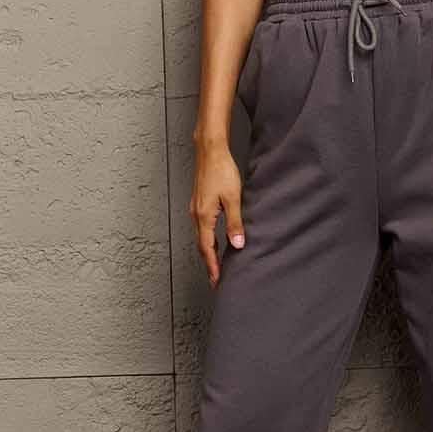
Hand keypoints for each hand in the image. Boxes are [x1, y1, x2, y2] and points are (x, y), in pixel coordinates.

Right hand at [189, 143, 245, 287]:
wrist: (210, 150)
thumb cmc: (221, 170)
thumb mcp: (233, 198)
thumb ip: (235, 223)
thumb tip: (237, 244)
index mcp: (204, 216)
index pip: (207, 248)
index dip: (212, 266)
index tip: (216, 281)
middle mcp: (196, 214)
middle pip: (201, 246)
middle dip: (208, 264)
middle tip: (215, 280)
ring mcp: (195, 209)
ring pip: (201, 237)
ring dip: (207, 253)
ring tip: (215, 266)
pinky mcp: (198, 203)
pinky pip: (201, 228)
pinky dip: (206, 240)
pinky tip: (213, 242)